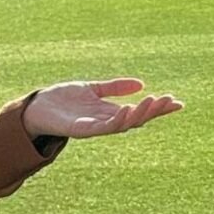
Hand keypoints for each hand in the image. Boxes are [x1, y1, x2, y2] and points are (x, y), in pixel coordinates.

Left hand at [24, 79, 183, 141]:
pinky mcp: (81, 129)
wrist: (35, 108)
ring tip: (154, 102)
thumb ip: (114, 88)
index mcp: (109, 112)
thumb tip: (140, 84)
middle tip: (171, 101)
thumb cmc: (62, 100)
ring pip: (122, 124)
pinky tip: (127, 110)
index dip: (158, 108)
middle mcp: (105, 121)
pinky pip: (102, 127)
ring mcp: (94, 127)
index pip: (139, 111)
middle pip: (136, 119)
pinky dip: (116, 120)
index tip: (178, 103)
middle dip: (154, 111)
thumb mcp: (92, 89)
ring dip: (139, 114)